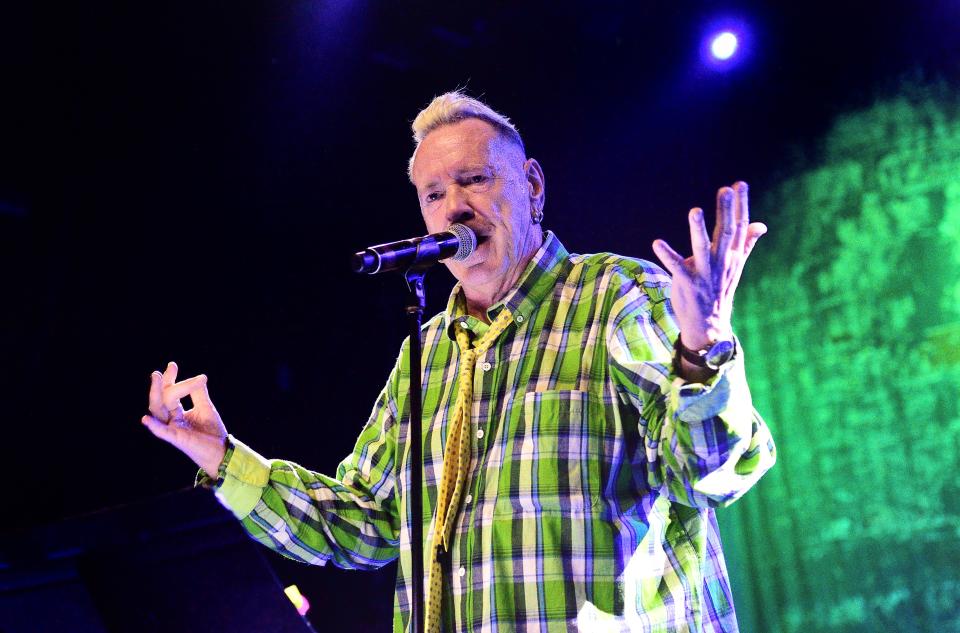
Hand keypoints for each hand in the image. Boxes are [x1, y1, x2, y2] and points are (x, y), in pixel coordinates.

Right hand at [141, 361, 227, 475]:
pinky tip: (146, 419)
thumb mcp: (206, 407)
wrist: (221, 451)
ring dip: (156, 395)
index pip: (169, 393)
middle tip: (160, 371)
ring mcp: (173, 429)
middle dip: (161, 384)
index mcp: (177, 412)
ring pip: (159, 411)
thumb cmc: (212, 432)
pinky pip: (163, 432)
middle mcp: (172, 420)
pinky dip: (154, 426)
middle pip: (161, 400)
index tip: (172, 365)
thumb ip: (199, 393)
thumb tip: (199, 377)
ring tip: (156, 379)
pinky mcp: (178, 439)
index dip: (170, 379)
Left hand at [651, 181, 765, 352]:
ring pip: (702, 248)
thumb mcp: (736, 265)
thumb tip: (761, 224)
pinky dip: (667, 255)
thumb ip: (747, 243)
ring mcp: (704, 272)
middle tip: (725, 190)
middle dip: (725, 211)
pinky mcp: (687, 282)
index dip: (740, 205)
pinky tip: (657, 242)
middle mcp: (721, 262)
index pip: (740, 226)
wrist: (710, 324)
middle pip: (725, 233)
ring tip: (695, 211)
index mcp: (733, 255)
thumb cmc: (720, 289)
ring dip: (698, 229)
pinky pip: (676, 267)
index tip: (740, 184)